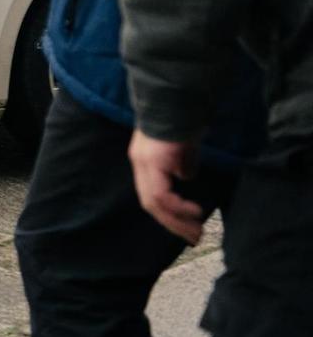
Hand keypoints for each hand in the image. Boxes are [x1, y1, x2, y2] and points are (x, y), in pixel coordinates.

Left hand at [129, 129, 206, 244]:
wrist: (178, 98)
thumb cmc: (183, 119)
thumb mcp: (183, 147)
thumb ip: (182, 162)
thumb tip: (185, 177)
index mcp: (144, 161)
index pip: (151, 195)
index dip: (168, 214)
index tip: (188, 228)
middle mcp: (140, 163)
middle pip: (151, 203)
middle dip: (173, 224)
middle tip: (194, 238)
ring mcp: (144, 162)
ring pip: (155, 202)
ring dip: (177, 220)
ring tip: (196, 231)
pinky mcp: (153, 161)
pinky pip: (162, 194)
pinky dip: (177, 207)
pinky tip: (194, 211)